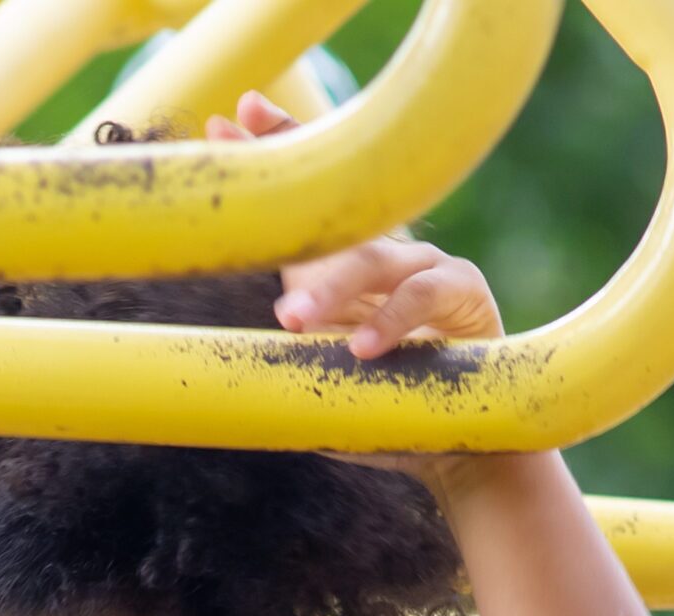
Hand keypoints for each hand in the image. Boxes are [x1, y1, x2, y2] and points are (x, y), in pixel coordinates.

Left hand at [207, 91, 505, 498]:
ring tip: (289, 319)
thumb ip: (289, 355)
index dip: (277, 152)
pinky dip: (391, 322)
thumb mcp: (322, 375)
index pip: (309, 203)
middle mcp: (386, 252)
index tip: (228, 118)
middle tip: (244, 192)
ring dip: (330, 288)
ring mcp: (426, 265)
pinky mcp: (465, 292)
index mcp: (346, 263)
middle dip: (296, 191)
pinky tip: (360, 349)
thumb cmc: (381, 404)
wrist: (456, 439)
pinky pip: (423, 296)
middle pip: (341, 208)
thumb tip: (209, 363)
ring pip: (373, 260)